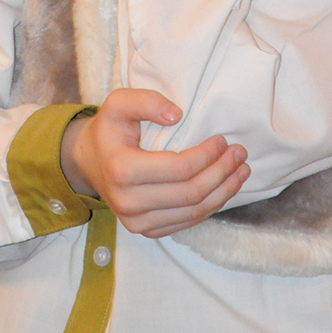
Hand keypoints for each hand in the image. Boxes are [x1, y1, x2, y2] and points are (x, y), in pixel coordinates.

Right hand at [60, 89, 248, 237]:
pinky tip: (224, 189)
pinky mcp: (146, 231)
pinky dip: (210, 206)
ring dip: (223, 192)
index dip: (207, 155)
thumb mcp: (119, 103)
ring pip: (193, 212)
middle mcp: (129, 203)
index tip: (222, 139)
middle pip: (191, 193)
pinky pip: (186, 222)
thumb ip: (146, 101)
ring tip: (241, 171)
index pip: (179, 169)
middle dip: (222, 173)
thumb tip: (177, 115)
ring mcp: (137, 222)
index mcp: (123, 170)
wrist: (90, 161)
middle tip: (240, 154)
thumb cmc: (109, 129)